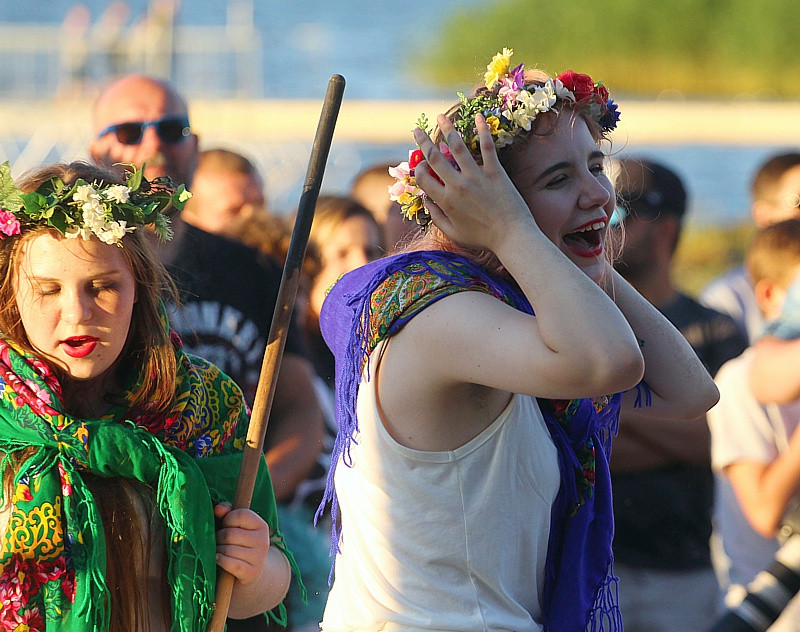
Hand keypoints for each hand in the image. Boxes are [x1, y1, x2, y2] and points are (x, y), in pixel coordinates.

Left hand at [214, 502, 270, 585]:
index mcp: (261, 525)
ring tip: (219, 551)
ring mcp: (258, 558)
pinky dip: (220, 561)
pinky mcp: (251, 573)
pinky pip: (230, 564)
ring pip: (228, 550)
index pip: (240, 515)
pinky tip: (217, 559)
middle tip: (219, 541)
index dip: (227, 519)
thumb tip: (218, 509)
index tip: (225, 525)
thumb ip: (226, 512)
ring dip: (218, 551)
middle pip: (230, 534)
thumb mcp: (235, 525)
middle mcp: (263, 540)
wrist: (249, 572)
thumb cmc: (238, 543)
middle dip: (218, 537)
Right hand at [413, 113, 536, 251]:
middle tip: (416, 130)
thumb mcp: (454, 233)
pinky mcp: (495, 172)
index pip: (423, 179)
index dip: (418, 169)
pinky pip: (487, 147)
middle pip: (435, 158)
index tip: (419, 165)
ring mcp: (477, 177)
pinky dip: (483, 130)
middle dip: (423, 142)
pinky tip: (478, 116)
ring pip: (457, 147)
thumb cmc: (483, 238)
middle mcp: (458, 186)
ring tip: (441, 116)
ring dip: (447, 129)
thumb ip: (437, 218)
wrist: (512, 236)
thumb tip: (426, 202)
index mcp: (446, 201)